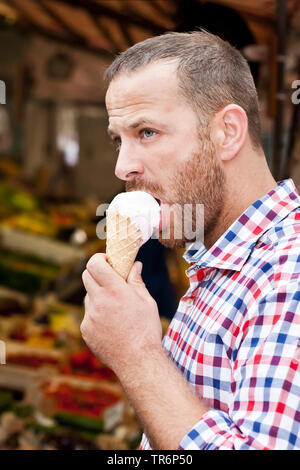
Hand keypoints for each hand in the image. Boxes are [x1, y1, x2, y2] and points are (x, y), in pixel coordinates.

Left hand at [81, 253, 162, 373]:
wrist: (137, 362)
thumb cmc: (146, 330)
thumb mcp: (147, 302)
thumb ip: (136, 281)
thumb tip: (135, 265)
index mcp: (115, 291)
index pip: (94, 264)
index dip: (99, 259)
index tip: (107, 261)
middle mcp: (99, 301)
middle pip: (86, 276)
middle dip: (97, 273)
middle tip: (110, 279)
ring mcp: (89, 317)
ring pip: (88, 296)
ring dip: (98, 295)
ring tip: (116, 309)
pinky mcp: (85, 330)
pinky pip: (88, 315)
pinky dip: (97, 314)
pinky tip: (112, 325)